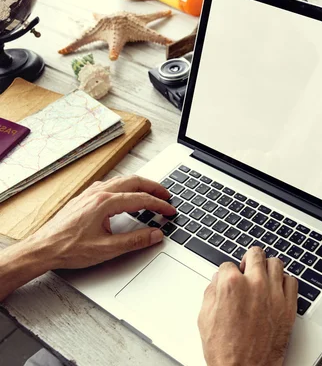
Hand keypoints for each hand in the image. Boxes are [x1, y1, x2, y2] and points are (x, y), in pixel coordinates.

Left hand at [28, 175, 175, 269]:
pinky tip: (126, 194)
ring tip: (151, 193)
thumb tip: (155, 234)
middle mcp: (98, 194)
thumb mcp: (106, 249)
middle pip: (133, 182)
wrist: (42, 249)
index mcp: (105, 203)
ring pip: (121, 180)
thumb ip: (135, 241)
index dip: (159, 205)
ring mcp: (90, 194)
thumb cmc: (68, 249)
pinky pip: (110, 184)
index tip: (170, 210)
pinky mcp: (84, 198)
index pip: (141, 199)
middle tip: (167, 196)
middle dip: (153, 187)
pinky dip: (125, 186)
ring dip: (140, 185)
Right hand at [198, 247, 297, 365]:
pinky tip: (276, 289)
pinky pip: (292, 281)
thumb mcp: (205, 318)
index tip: (229, 279)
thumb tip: (217, 281)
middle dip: (248, 260)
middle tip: (247, 269)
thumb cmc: (225, 351)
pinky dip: (284, 282)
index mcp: (231, 285)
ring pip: (276, 262)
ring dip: (267, 268)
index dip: (227, 273)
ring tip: (262, 277)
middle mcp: (255, 284)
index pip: (228, 264)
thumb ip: (211, 292)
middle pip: (255, 254)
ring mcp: (274, 293)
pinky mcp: (289, 305)